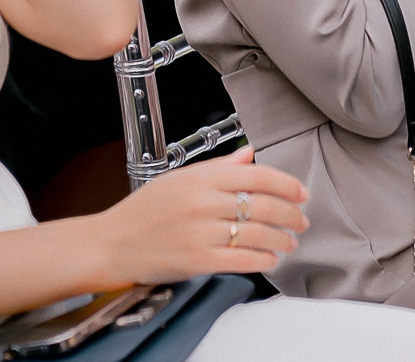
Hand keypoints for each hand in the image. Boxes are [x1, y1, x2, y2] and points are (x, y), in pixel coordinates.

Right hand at [89, 148, 308, 284]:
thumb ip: (218, 167)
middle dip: (290, 215)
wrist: (113, 243)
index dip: (286, 184)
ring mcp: (201, 232)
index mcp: (200, 178)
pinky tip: (269, 258)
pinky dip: (262, 259)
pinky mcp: (198, 260)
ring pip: (257, 234)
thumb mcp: (179, 178)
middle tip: (301, 221)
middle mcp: (203, 202)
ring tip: (289, 243)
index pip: (256, 175)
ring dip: (281, 240)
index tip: (301, 192)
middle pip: (263, 205)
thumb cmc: (144, 211)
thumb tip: (249, 155)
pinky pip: (242, 259)